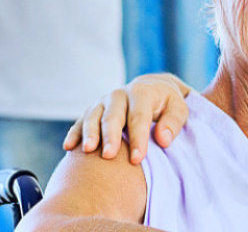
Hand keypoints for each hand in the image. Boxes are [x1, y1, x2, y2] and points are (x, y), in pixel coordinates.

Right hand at [63, 73, 193, 164]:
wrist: (151, 88)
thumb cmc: (167, 104)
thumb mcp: (179, 108)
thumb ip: (174, 122)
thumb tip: (163, 139)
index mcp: (142, 92)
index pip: (139, 117)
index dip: (138, 139)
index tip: (137, 159)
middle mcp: (120, 95)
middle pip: (113, 116)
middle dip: (110, 136)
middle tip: (109, 156)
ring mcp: (103, 102)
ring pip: (93, 116)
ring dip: (89, 133)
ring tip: (87, 151)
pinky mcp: (93, 110)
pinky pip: (81, 121)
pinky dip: (74, 133)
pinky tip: (69, 147)